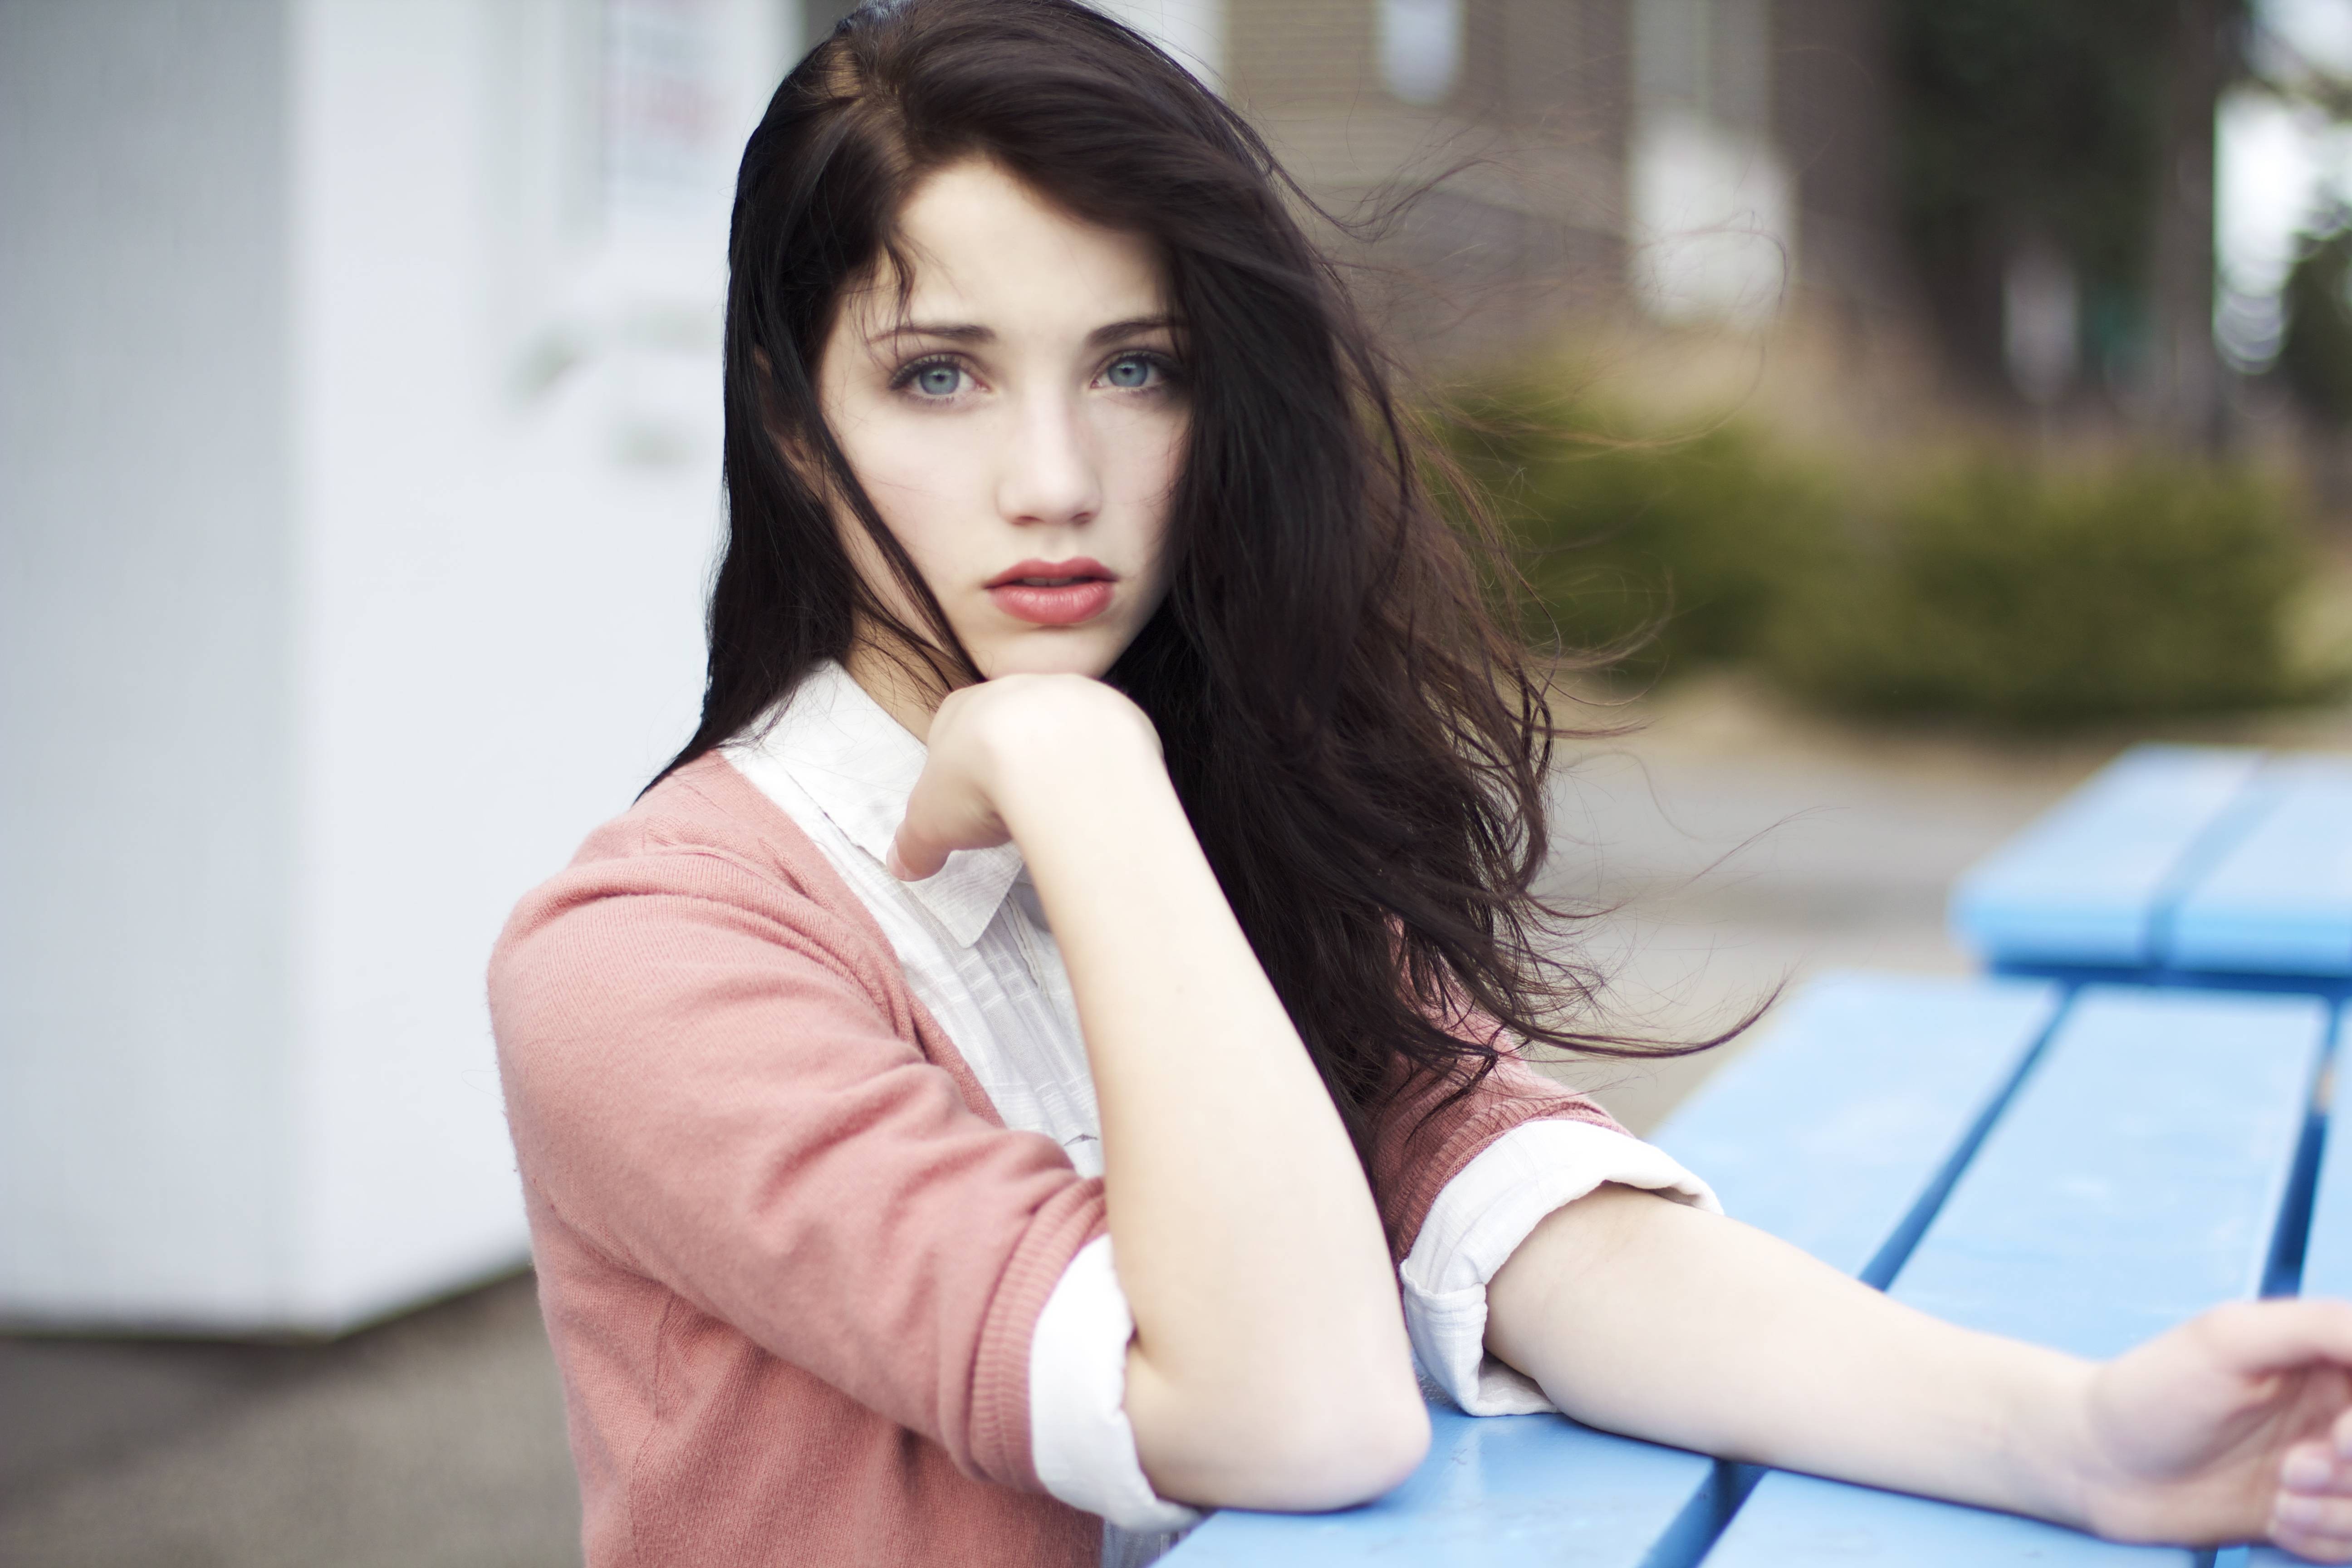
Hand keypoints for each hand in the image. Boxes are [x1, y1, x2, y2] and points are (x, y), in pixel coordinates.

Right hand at [887, 674, 1159, 880]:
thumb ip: (914, 844)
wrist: (1054, 761)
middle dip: (1013, 763)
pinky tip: (1098, 796)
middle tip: (1015, 808)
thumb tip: (901, 866)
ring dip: (1062, 761)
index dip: (961, 769)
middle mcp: (1018, 689)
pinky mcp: (1117, 711)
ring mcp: (1070, 694)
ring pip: (1063, 727)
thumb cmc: (980, 780)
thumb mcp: (929, 823)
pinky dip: (1105, 765)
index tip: (969, 802)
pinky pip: (1111, 739)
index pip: (954, 732)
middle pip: (1011, 726)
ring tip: (1060, 807)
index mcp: (963, 707)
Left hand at [2073, 1299, 2351, 1557]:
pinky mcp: (2316, 1515)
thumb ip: (2319, 1325)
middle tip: (2293, 1469)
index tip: (2337, 1439)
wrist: (2098, 1466)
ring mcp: (2332, 1467)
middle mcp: (2340, 1409)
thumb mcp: (2229, 1338)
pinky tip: (2274, 1519)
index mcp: (2330, 1356)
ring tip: (2280, 1495)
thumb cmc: (2151, 1391)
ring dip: (2341, 1513)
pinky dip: (2324, 1539)